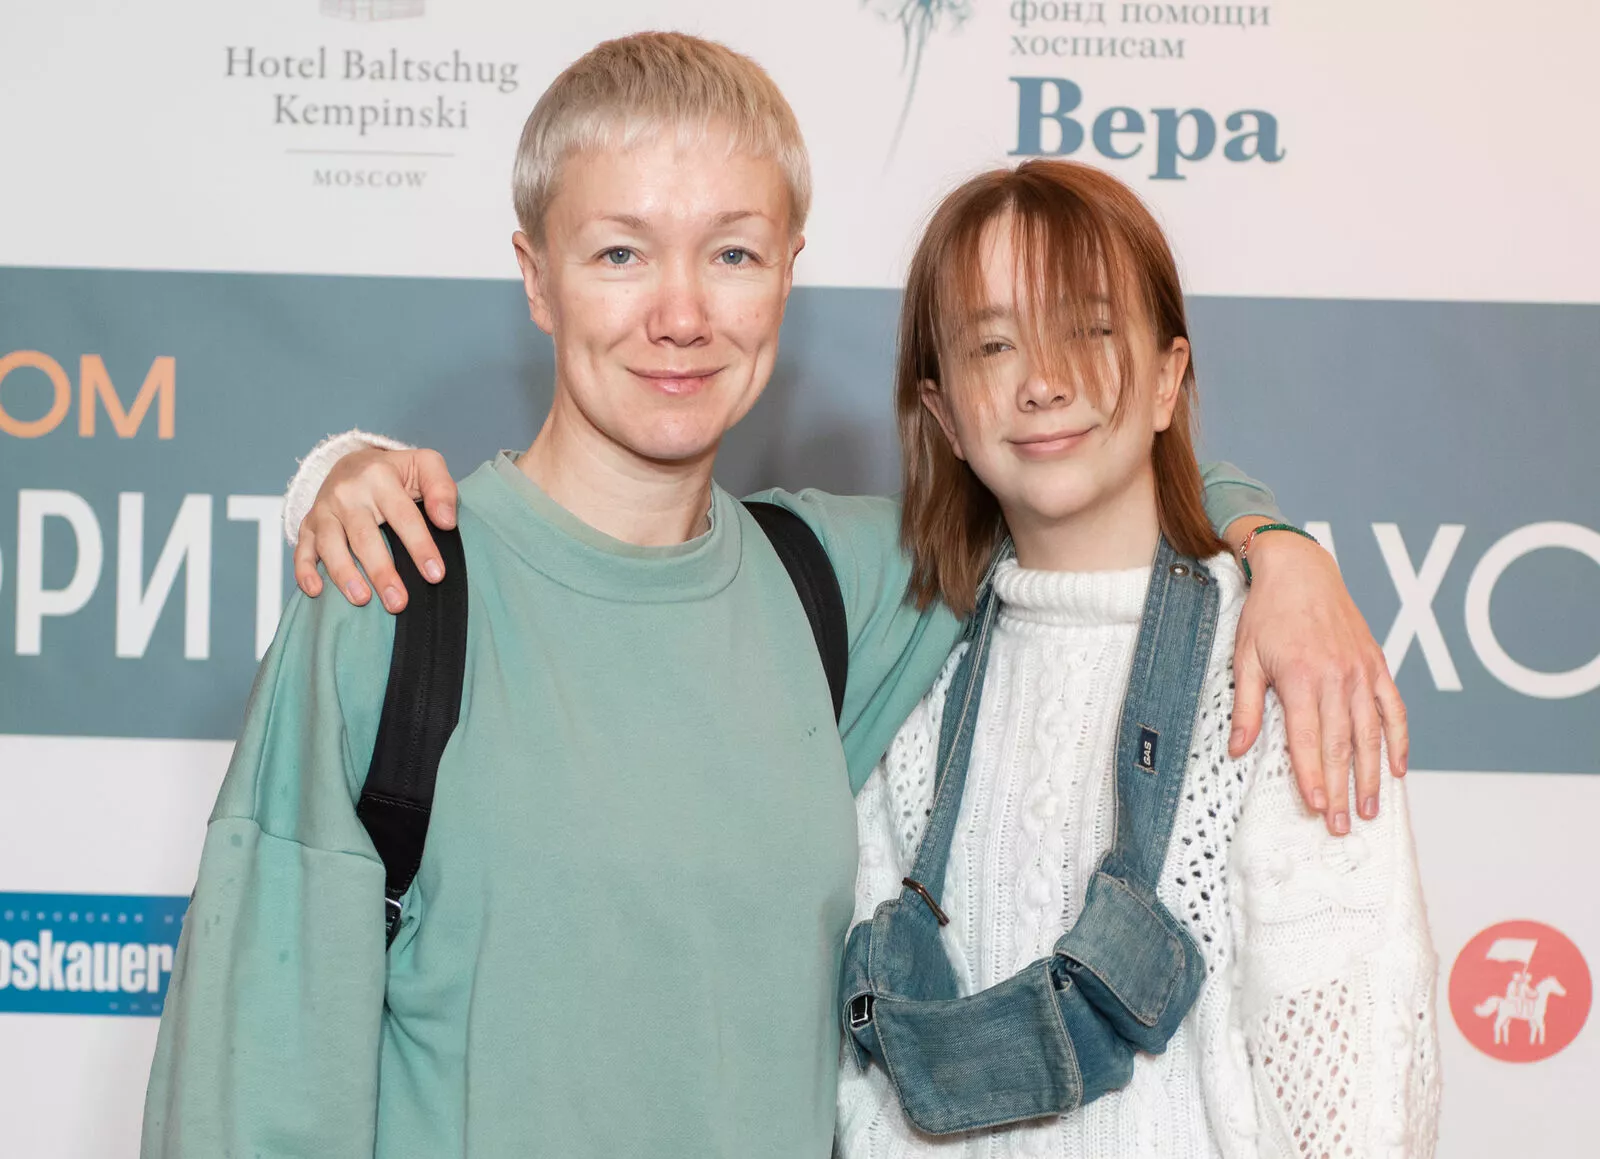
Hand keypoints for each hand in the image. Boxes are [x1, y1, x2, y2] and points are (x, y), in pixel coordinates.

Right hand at [293, 447, 459, 611]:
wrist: (354, 462)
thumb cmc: (397, 472)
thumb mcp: (425, 465)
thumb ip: (442, 489)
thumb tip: (447, 522)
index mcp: (379, 477)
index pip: (403, 516)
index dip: (420, 546)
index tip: (435, 575)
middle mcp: (348, 493)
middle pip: (364, 536)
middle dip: (381, 572)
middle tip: (399, 603)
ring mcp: (325, 509)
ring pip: (330, 545)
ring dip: (344, 575)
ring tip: (362, 600)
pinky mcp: (309, 524)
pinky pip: (302, 548)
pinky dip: (304, 570)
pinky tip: (315, 590)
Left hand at [1228, 523, 1408, 835]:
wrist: (1300, 569)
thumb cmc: (1267, 613)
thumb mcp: (1245, 657)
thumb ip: (1247, 707)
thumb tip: (1238, 750)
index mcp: (1300, 678)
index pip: (1307, 740)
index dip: (1312, 777)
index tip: (1316, 808)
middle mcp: (1336, 677)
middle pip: (1341, 745)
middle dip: (1341, 789)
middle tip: (1343, 826)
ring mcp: (1361, 672)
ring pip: (1371, 734)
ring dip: (1372, 775)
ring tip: (1370, 809)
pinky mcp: (1376, 664)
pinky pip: (1393, 708)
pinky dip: (1398, 740)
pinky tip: (1397, 768)